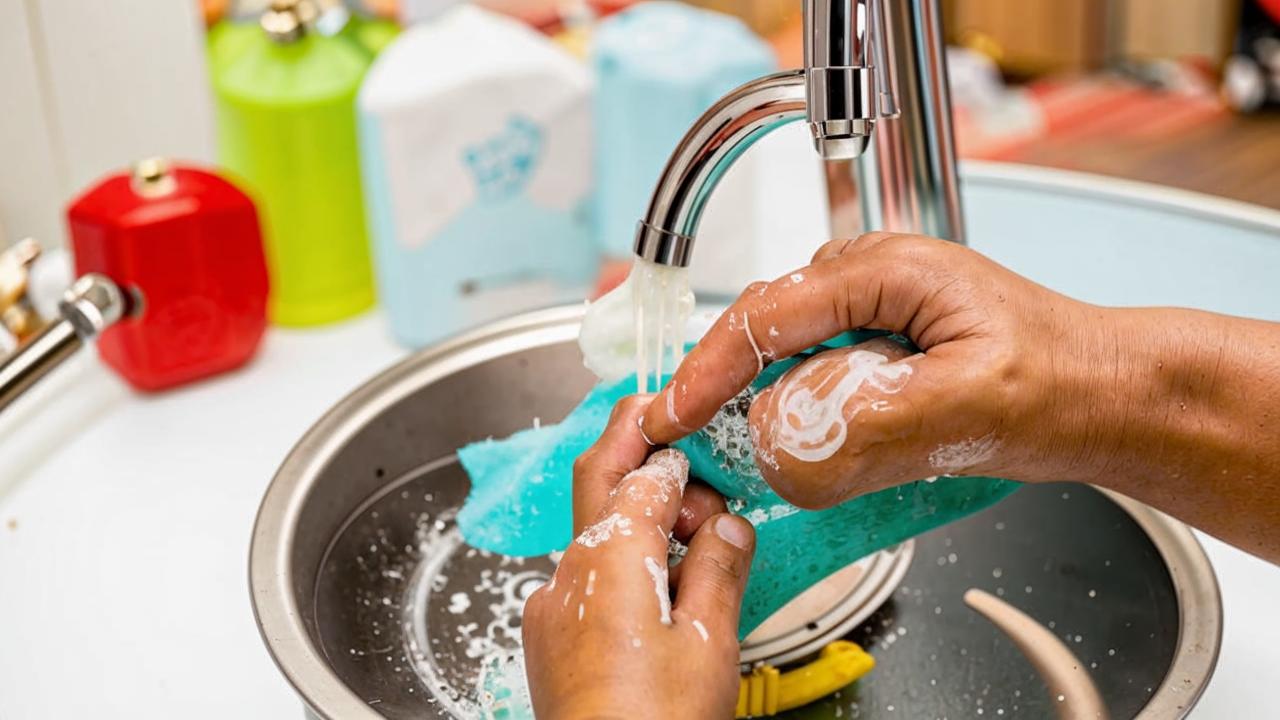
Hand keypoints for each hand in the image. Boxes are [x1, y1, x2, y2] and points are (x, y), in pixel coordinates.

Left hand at [523, 396, 757, 719]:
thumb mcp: (710, 642)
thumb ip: (718, 569)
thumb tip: (728, 527)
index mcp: (610, 557)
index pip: (647, 474)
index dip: (681, 456)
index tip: (707, 449)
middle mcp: (569, 570)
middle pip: (599, 479)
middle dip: (633, 447)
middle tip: (669, 430)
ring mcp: (552, 603)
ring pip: (593, 530)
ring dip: (635, 516)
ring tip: (689, 544)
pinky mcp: (549, 634)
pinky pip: (584, 574)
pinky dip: (618, 560)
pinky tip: (656, 589)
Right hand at [640, 232, 1113, 507]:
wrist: (1104, 396)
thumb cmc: (1060, 383)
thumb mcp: (971, 407)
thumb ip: (873, 425)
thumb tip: (783, 449)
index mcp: (884, 268)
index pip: (764, 315)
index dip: (706, 372)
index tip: (668, 421)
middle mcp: (865, 280)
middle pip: (763, 337)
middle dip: (729, 398)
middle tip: (703, 458)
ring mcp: (866, 313)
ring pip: (784, 365)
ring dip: (775, 417)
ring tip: (793, 468)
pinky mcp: (872, 348)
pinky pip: (813, 385)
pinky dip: (805, 425)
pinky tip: (828, 458)